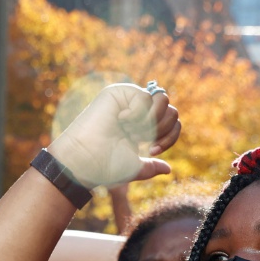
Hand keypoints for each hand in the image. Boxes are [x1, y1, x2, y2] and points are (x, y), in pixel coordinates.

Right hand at [46, 83, 180, 188]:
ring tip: (130, 130)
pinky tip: (120, 119)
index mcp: (142, 128)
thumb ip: (152, 166)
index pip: (172, 124)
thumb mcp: (136, 167)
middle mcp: (138, 112)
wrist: (87, 158)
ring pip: (163, 100)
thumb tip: (168, 169)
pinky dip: (137, 113)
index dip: (169, 138)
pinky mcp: (120, 91)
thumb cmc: (107, 164)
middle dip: (161, 130)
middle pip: (172, 111)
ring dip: (150, 120)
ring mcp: (129, 100)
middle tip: (138, 140)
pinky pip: (145, 96)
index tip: (152, 151)